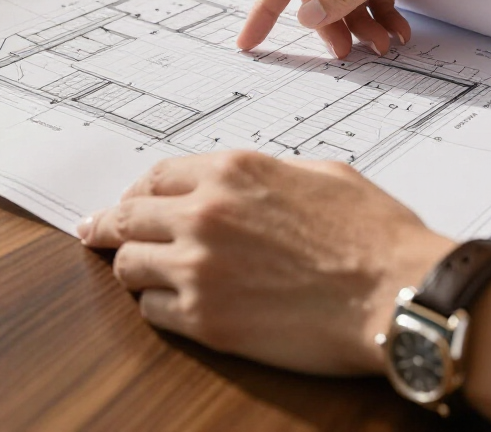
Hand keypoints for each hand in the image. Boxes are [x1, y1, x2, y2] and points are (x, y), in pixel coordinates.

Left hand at [77, 151, 451, 374]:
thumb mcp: (316, 173)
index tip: (123, 204)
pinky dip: (158, 306)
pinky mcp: (208, 320)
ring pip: (130, 266)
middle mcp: (205, 213)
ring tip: (138, 274)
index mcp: (232, 170)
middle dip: (109, 227)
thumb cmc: (371, 231)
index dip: (135, 192)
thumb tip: (244, 187)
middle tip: (94, 234)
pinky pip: (154, 312)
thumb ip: (265, 173)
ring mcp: (200, 268)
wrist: (396, 291)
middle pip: (128, 218)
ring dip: (132, 268)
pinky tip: (172, 305)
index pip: (155, 176)